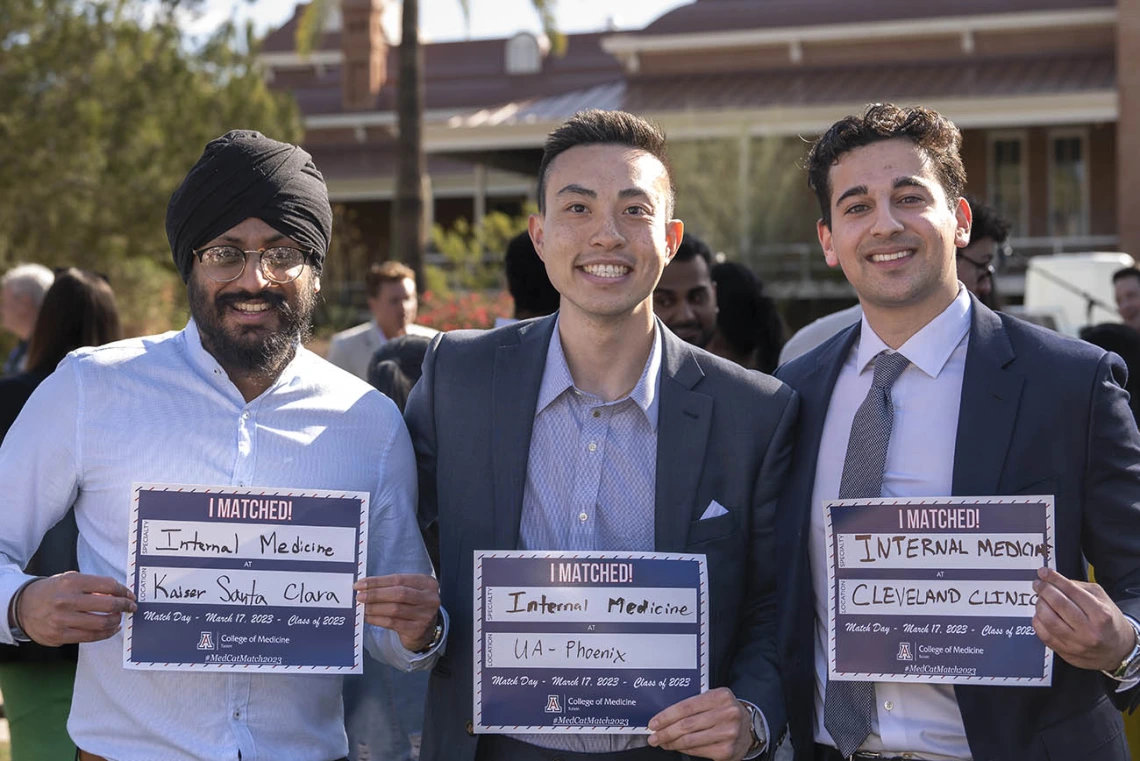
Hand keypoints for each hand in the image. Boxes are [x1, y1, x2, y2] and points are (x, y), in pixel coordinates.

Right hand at [17, 572, 135, 645]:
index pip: (108, 585)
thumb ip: (92, 586)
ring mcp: (62, 620)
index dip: (123, 591)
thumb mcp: (69, 579)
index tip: (130, 595)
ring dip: (116, 621)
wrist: (22, 606)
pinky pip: (90, 637)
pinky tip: (111, 628)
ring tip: (119, 618)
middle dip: (124, 606)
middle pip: (108, 604)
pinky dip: (105, 633)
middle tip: (131, 607)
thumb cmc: (52, 591)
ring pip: (101, 623)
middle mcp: (67, 600)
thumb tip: (118, 594)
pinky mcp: (59, 635)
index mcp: (71, 582)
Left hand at [354, 573, 439, 651]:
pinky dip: (377, 619)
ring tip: (363, 607)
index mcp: (427, 583)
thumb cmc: (414, 605)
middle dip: (375, 594)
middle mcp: (429, 598)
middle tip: (360, 596)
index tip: (361, 584)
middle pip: (398, 593)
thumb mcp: (410, 591)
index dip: (378, 581)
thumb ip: (391, 587)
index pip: (398, 579)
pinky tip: (368, 617)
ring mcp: (425, 615)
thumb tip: (365, 587)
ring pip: (394, 609)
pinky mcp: (417, 630)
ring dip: (374, 608)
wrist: (426, 630)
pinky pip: (392, 623)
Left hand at [647, 687, 754, 760]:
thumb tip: (665, 717)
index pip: (686, 707)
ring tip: (662, 742)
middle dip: (665, 732)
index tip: (654, 722)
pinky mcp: (726, 751)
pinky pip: (697, 751)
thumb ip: (694, 705)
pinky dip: (683, 749)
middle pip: (686, 725)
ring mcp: (728, 734)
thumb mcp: (714, 700)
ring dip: (671, 742)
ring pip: (690, 740)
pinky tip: (677, 746)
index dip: (666, 716)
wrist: (750, 728)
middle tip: (653, 736)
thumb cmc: (726, 712)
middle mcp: (727, 714)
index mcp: (721, 697)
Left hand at [1033, 567, 1135, 671]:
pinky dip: (1038, 621)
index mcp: (1101, 615)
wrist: (1117, 650)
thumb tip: (1053, 580)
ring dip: (1039, 605)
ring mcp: (1077, 644)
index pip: (1072, 591)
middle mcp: (1089, 631)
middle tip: (1039, 584)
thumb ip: (1078, 587)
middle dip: (1044, 589)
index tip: (1044, 572)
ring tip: (1040, 599)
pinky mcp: (1066, 653)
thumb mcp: (1102, 600)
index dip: (1054, 578)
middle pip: (1058, 604)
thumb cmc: (1108, 622)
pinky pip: (1044, 635)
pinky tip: (1041, 614)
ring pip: (1048, 620)